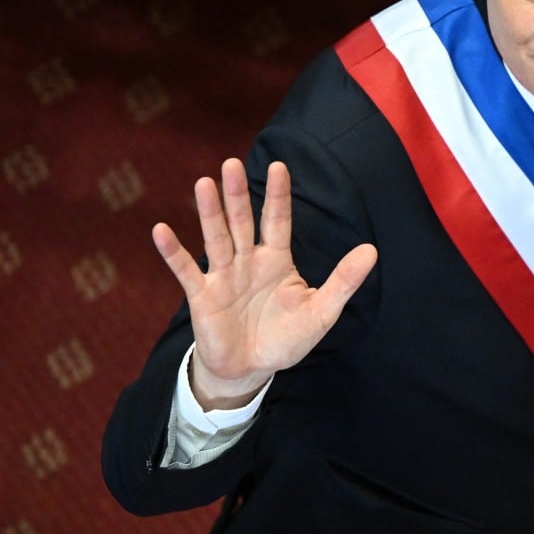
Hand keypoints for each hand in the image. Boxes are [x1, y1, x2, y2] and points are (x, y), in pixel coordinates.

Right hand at [153, 158, 377, 409]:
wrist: (250, 370)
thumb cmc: (285, 339)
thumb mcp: (321, 312)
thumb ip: (343, 281)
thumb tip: (372, 251)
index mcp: (276, 260)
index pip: (277, 220)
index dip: (278, 194)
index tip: (278, 166)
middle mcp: (247, 260)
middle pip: (242, 221)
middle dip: (238, 194)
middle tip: (232, 163)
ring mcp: (222, 276)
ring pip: (216, 237)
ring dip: (209, 212)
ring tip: (203, 183)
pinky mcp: (202, 296)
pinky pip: (185, 270)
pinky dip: (173, 252)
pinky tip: (161, 230)